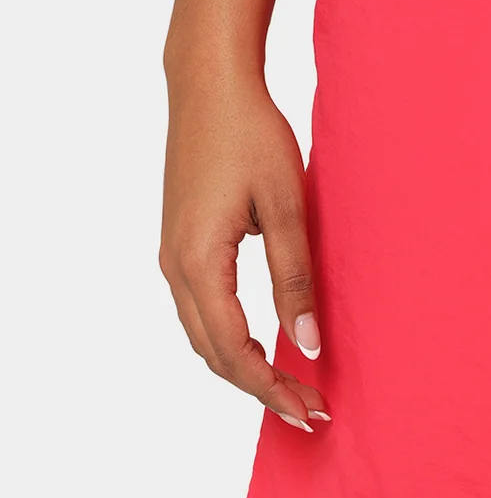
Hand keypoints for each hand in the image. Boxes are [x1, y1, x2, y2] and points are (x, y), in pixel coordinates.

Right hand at [160, 64, 327, 431]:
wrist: (209, 85)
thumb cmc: (251, 135)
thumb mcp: (288, 208)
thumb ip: (295, 279)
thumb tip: (309, 345)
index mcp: (199, 263)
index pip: (234, 351)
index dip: (272, 388)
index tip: (311, 411)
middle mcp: (175, 268)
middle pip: (214, 355)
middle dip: (261, 389)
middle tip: (310, 412)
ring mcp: (172, 258)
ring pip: (204, 337)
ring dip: (246, 368)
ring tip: (293, 387)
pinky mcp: (181, 246)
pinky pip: (202, 312)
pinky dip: (231, 340)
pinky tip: (266, 346)